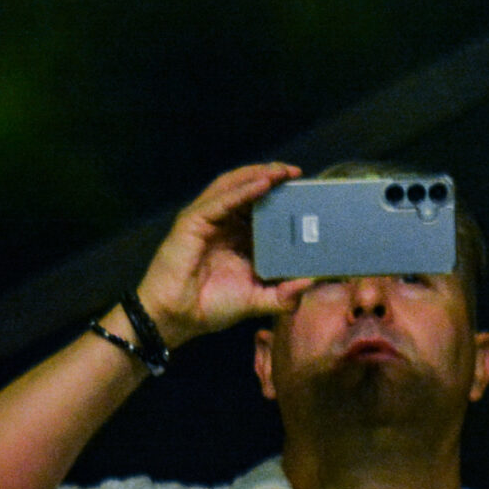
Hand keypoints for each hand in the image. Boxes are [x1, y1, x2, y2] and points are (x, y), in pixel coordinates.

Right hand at [134, 163, 318, 346]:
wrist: (178, 317)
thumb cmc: (211, 307)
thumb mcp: (256, 300)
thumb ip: (284, 295)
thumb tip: (311, 282)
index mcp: (238, 236)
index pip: (262, 207)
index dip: (282, 196)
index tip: (307, 192)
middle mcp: (224, 223)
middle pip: (249, 189)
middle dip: (273, 177)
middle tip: (297, 174)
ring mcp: (208, 219)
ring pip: (234, 186)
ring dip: (259, 175)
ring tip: (282, 172)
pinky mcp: (194, 220)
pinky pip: (222, 200)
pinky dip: (243, 189)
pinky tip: (263, 184)